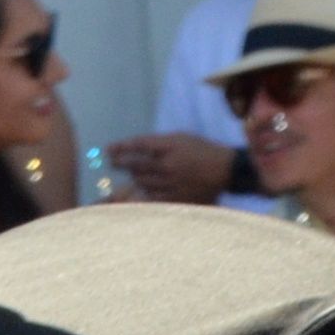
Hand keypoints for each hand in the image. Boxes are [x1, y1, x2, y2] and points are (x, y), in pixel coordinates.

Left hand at [107, 132, 237, 205]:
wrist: (225, 169)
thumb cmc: (202, 150)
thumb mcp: (181, 138)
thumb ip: (158, 143)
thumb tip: (134, 148)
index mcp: (171, 146)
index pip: (138, 145)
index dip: (121, 147)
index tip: (109, 149)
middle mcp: (169, 164)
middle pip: (136, 164)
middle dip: (121, 163)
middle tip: (113, 162)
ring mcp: (172, 182)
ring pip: (142, 181)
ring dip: (134, 177)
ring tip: (132, 174)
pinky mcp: (177, 197)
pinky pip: (152, 196)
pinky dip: (144, 191)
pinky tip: (142, 189)